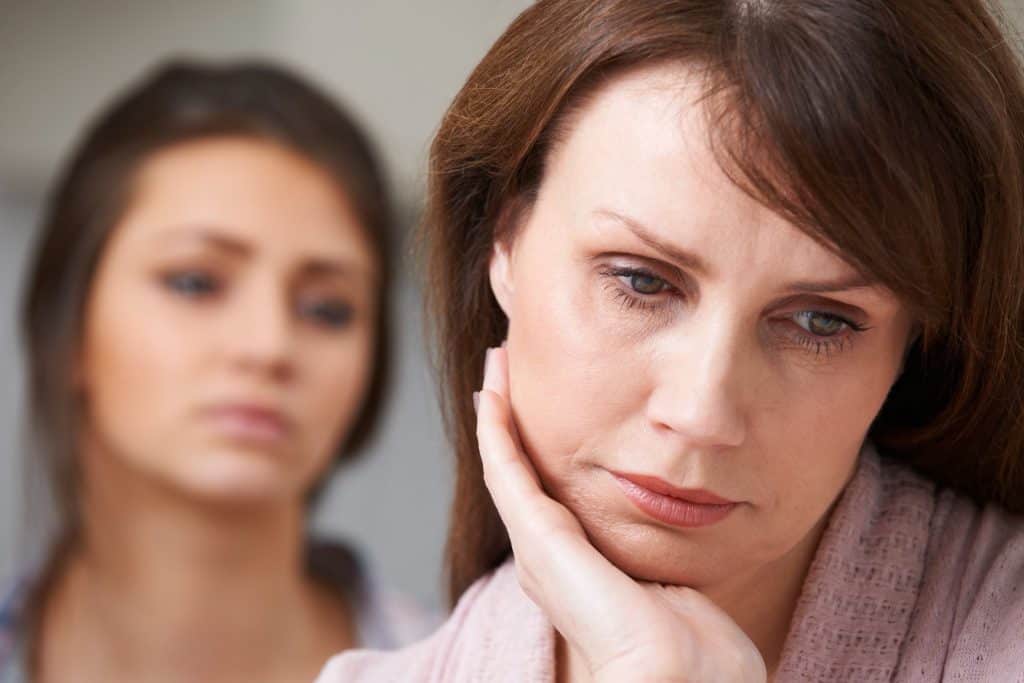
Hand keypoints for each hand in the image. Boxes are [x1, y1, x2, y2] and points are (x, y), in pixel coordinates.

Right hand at [475, 346, 766, 682]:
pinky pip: (504, 468)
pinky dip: (494, 427)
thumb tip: (691, 531)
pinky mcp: (537, 537)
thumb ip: (668, 555)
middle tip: (505, 370)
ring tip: (496, 365)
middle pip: (518, 474)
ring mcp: (537, 548)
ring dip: (496, 414)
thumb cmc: (692, 651)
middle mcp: (547, 559)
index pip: (548, 496)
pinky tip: (490, 391)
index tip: (541, 406)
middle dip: (510, 421)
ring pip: (504, 464)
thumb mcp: (677, 583)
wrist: (678, 679)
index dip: (538, 450)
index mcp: (579, 571)